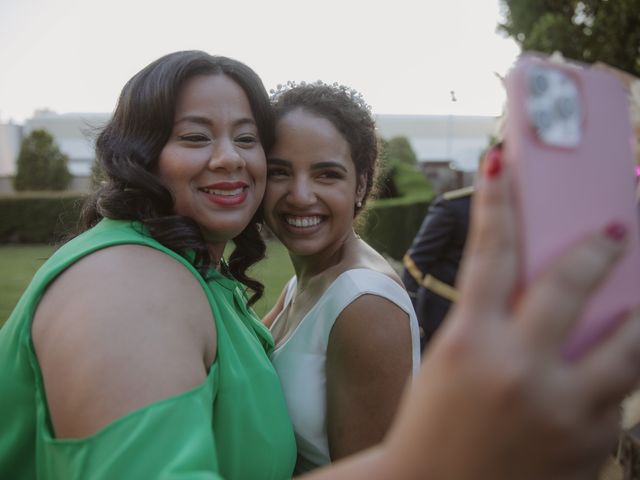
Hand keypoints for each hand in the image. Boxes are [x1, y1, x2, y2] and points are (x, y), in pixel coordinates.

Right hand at [383, 146, 639, 479]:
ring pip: (630, 343)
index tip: (504, 165)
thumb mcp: (450, 362)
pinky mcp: (591, 444)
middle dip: (599, 247)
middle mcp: (518, 371)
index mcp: (468, 344)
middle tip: (616, 227)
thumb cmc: (432, 424)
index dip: (497, 203)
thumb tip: (531, 288)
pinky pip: (620, 394)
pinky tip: (611, 369)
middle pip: (572, 284)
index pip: (490, 253)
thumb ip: (490, 325)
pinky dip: (618, 375)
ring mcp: (562, 409)